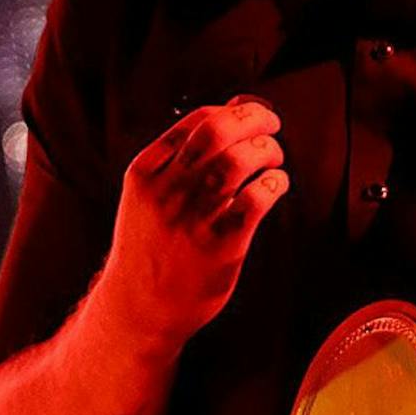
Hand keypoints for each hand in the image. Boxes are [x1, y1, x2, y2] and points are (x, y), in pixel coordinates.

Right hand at [97, 97, 288, 348]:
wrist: (139, 308)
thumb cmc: (152, 245)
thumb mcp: (150, 195)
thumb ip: (185, 154)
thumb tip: (236, 106)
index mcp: (145, 172)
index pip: (197, 120)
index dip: (234, 111)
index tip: (250, 116)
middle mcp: (166, 191)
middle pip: (218, 131)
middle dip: (254, 119)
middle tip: (271, 125)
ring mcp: (192, 218)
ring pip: (240, 160)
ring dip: (267, 151)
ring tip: (272, 160)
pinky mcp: (220, 245)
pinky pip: (257, 198)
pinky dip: (275, 184)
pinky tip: (276, 186)